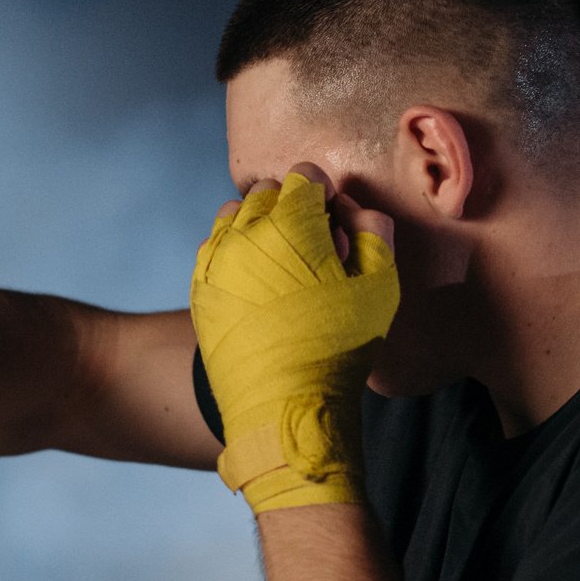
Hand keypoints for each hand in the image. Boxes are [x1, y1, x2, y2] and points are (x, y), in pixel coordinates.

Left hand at [190, 162, 396, 512]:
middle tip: (312, 245)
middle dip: (291, 207)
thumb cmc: (339, 346)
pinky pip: (213, 247)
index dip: (325, 194)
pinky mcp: (199, 287)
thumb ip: (374, 233)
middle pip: (267, 191)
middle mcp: (245, 233)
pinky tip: (255, 281)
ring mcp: (216, 260)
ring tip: (281, 261)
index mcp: (291, 224)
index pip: (304, 176)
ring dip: (258, 225)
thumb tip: (354, 209)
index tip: (333, 222)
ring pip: (234, 215)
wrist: (284, 404)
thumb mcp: (379, 287)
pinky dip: (233, 251)